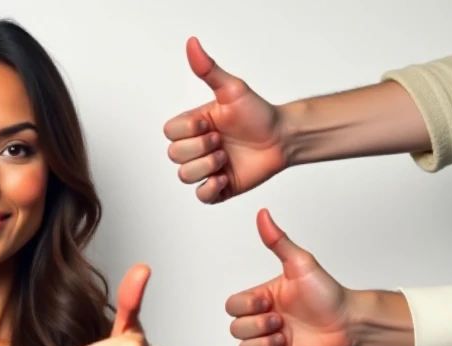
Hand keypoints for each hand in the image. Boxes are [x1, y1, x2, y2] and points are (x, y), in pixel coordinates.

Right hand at [163, 37, 286, 203]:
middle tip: (222, 140)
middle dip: (200, 148)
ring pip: (184, 176)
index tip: (211, 123)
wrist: (283, 138)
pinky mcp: (220, 187)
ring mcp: (207, 168)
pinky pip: (201, 196)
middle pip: (174, 155)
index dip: (188, 131)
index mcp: (193, 126)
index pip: (169, 133)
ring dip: (206, 166)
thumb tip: (192, 43)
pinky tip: (224, 177)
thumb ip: (208, 70)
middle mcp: (197, 147)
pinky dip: (209, 188)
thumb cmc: (258, 113)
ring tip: (226, 157)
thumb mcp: (232, 89)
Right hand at [225, 209, 353, 345]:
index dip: (245, 307)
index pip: (231, 306)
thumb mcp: (300, 264)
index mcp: (260, 300)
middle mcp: (262, 322)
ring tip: (285, 340)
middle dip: (256, 327)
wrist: (351, 320)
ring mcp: (271, 344)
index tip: (269, 301)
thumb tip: (262, 214)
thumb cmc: (327, 292)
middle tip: (280, 321)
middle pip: (235, 330)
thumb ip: (278, 241)